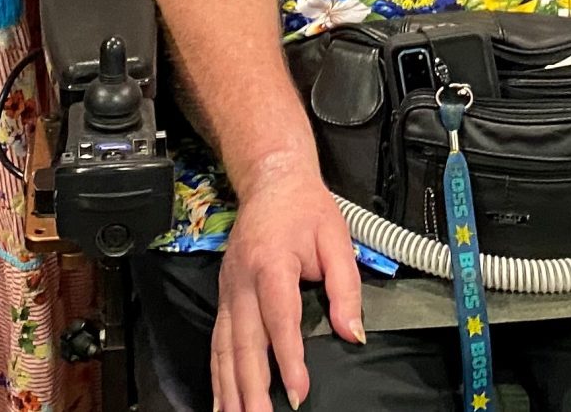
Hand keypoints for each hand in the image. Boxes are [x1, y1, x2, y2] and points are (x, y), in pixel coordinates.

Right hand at [212, 156, 361, 410]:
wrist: (271, 181)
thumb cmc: (306, 210)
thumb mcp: (337, 240)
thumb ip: (346, 289)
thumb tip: (352, 332)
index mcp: (272, 264)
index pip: (280, 319)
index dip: (288, 359)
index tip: (297, 393)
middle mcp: (242, 282)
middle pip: (244, 344)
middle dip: (251, 389)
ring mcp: (229, 291)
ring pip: (225, 349)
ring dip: (230, 389)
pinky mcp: (225, 298)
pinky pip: (218, 343)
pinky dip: (218, 375)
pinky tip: (222, 401)